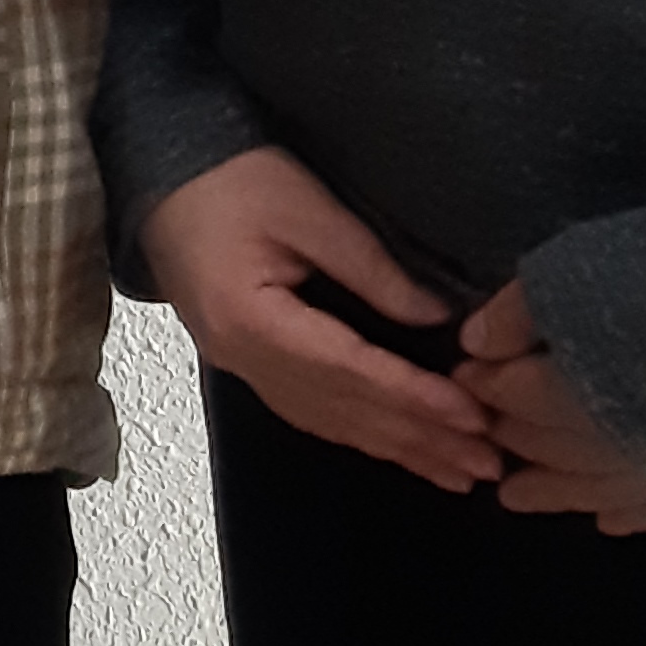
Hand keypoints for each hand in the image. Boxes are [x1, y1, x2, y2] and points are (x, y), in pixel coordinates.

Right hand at [136, 146, 499, 493]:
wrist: (157, 173)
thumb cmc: (229, 178)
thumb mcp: (307, 207)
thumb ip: (371, 268)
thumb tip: (436, 318)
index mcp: (252, 318)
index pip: (349, 370)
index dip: (415, 397)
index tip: (474, 415)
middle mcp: (243, 356)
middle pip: (342, 410)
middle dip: (419, 439)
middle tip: (488, 464)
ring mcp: (239, 364)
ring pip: (327, 421)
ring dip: (395, 448)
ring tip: (456, 472)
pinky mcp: (244, 359)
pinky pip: (308, 411)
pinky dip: (358, 433)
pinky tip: (394, 447)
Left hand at [459, 278, 645, 534]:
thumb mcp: (582, 270)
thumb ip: (520, 311)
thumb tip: (473, 346)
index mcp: (577, 395)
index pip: (513, 396)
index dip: (485, 383)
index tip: (466, 372)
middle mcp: (618, 445)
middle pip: (550, 445)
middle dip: (511, 434)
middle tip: (487, 426)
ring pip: (596, 490)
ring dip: (553, 492)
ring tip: (515, 496)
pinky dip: (626, 515)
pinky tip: (605, 522)